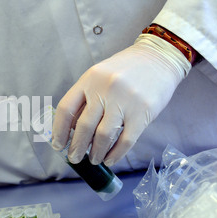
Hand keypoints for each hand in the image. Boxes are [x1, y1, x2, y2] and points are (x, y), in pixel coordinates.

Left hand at [52, 34, 190, 166]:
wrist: (159, 57)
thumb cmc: (124, 70)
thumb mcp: (99, 76)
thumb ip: (86, 99)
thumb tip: (70, 130)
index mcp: (89, 79)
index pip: (66, 109)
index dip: (58, 131)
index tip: (57, 145)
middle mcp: (104, 89)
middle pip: (83, 126)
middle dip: (76, 147)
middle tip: (74, 158)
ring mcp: (124, 100)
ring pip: (103, 136)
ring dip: (96, 153)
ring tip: (93, 160)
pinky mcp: (143, 112)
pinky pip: (125, 141)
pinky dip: (115, 154)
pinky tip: (109, 160)